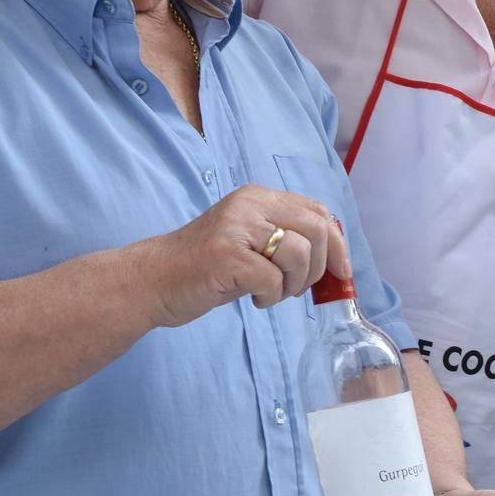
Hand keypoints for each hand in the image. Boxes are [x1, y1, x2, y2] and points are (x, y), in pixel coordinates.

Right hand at [135, 186, 346, 326]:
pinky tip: (253, 298)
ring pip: (298, 254)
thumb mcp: (248, 241)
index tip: (340, 273)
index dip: (337, 243)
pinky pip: (273, 280)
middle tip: (300, 289)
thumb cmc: (205, 267)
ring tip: (271, 292)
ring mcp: (237, 228)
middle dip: (321, 267)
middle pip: (316, 229)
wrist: (154, 280)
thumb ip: (283, 239)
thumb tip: (334, 260)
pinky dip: (270, 297)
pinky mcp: (227, 256)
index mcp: (257, 197)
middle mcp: (249, 205)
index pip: (317, 210)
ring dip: (293, 285)